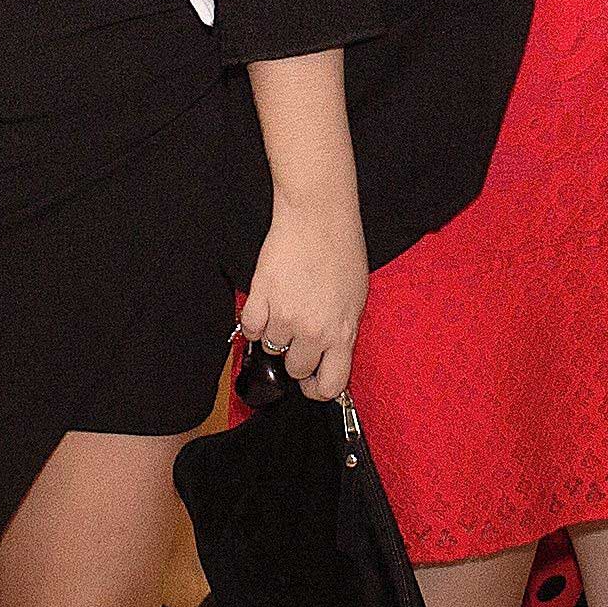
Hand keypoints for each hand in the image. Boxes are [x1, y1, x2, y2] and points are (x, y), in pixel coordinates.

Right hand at [236, 196, 368, 403]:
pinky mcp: (262, 299)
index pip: (330, 385)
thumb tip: (332, 355)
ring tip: (285, 308)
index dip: (319, 388)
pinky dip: (255, 321)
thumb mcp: (356, 299)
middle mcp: (314, 331)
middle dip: (295, 355)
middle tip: (297, 334)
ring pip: (271, 348)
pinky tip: (266, 304)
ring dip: (275, 333)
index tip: (312, 381)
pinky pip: (251, 329)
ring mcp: (286, 317)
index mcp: (342, 332)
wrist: (319, 218)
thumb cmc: (341, 251)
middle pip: (295, 369)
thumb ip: (342, 331)